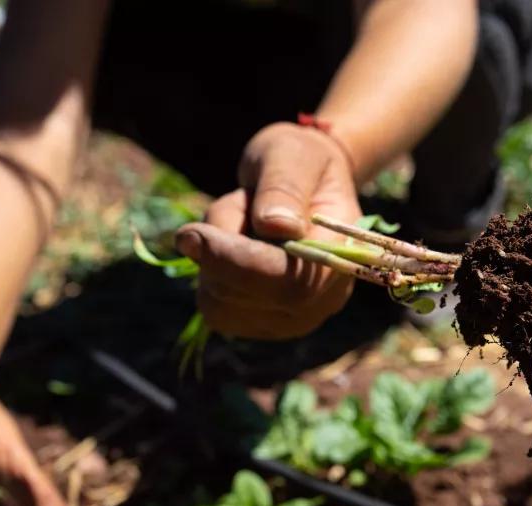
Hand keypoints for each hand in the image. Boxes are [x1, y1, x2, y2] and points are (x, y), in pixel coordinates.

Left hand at [176, 122, 361, 339]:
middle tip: (238, 204)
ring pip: (222, 306)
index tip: (189, 234)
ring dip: (212, 261)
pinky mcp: (262, 324)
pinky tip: (233, 250)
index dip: (235, 262)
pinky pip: (215, 309)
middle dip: (219, 250)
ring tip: (240, 224)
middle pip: (247, 298)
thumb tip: (276, 227)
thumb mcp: (290, 155)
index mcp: (341, 257)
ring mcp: (293, 318)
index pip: (288, 282)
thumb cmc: (298, 163)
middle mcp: (323, 299)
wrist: (303, 183)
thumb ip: (284, 187)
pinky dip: (211, 276)